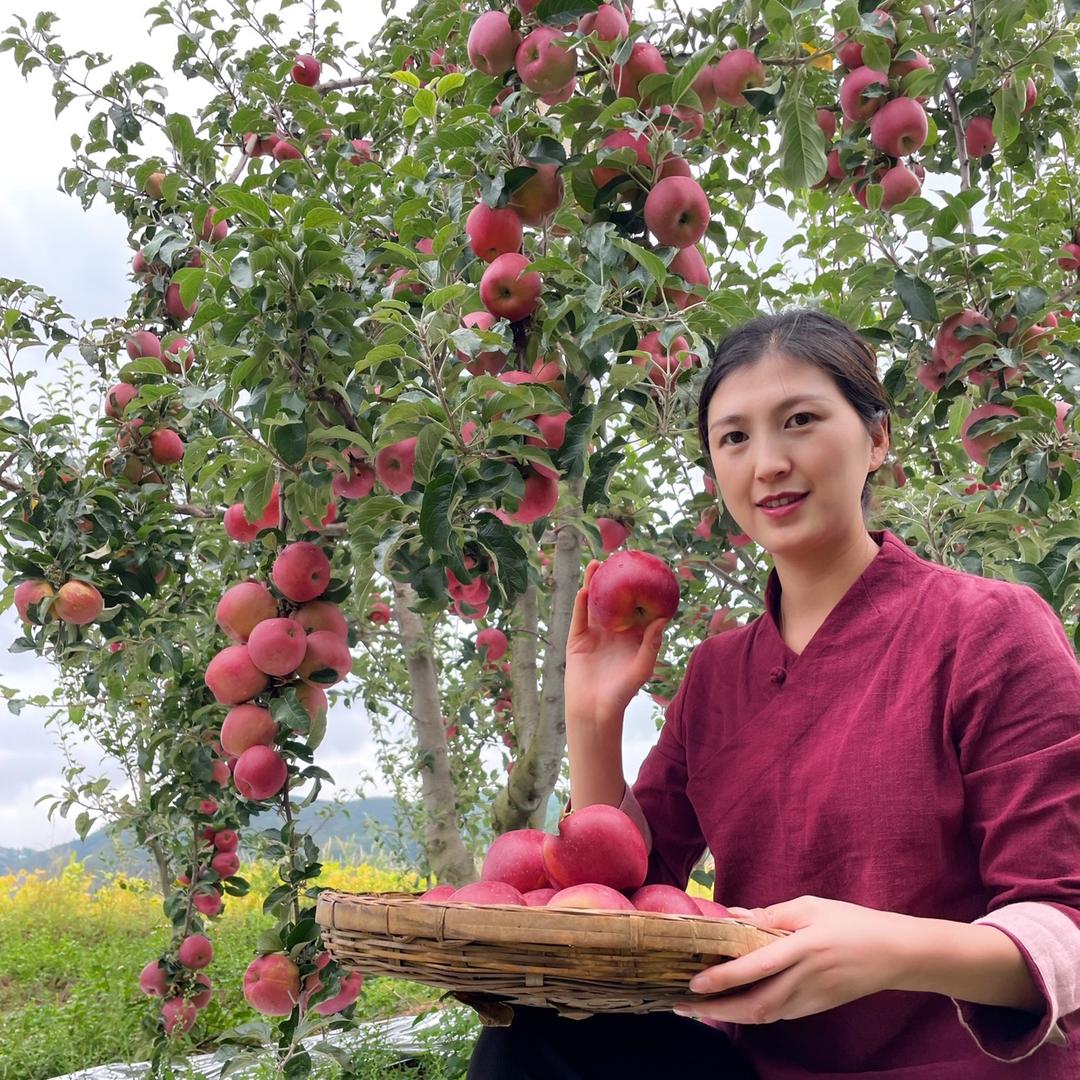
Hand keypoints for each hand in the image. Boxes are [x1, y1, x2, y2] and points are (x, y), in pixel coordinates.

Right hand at [564, 559, 668, 723]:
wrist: (594, 709)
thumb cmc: (622, 692)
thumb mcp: (641, 668)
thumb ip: (651, 644)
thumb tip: (661, 620)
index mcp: (632, 635)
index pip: (637, 607)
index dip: (641, 589)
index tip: (645, 569)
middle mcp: (613, 630)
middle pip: (614, 599)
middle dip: (615, 579)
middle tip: (618, 558)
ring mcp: (594, 633)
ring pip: (594, 603)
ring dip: (594, 584)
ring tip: (597, 564)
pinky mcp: (577, 639)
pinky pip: (579, 617)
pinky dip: (581, 603)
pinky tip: (584, 589)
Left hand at [671, 895, 912, 1024]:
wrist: (896, 954)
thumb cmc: (852, 923)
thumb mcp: (812, 907)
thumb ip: (771, 914)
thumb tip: (733, 916)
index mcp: (802, 948)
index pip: (756, 967)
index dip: (724, 978)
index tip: (695, 982)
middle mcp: (805, 978)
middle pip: (755, 1004)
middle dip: (716, 1010)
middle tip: (684, 1006)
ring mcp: (812, 998)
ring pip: (764, 1015)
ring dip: (729, 1016)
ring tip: (700, 1009)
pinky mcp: (816, 1007)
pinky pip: (778, 1014)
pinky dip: (752, 1013)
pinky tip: (733, 1006)